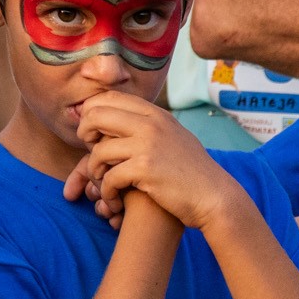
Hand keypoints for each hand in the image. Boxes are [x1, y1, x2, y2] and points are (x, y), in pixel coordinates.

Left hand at [76, 92, 246, 231]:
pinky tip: (115, 201)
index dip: (91, 115)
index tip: (94, 135)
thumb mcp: (173, 136)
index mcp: (155, 113)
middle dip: (84, 135)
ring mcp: (148, 145)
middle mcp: (151, 124)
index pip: (107, 98)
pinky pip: (108, 178)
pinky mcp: (145, 169)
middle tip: (93, 155)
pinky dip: (107, 193)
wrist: (214, 197)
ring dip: (94, 171)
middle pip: (95, 115)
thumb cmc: (191, 172)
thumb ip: (150, 125)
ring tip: (103, 183)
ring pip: (98, 151)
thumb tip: (120, 117)